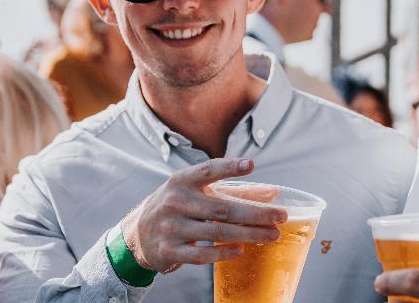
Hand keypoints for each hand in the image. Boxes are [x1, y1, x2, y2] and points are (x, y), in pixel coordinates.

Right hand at [119, 158, 286, 271]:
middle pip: (223, 208)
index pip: (208, 170)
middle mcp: (175, 202)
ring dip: (249, 234)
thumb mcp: (195, 192)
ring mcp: (171, 227)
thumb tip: (271, 193)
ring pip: (217, 232)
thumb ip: (232, 191)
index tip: (251, 165)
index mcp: (181, 181)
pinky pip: (202, 254)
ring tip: (272, 235)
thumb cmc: (176, 208)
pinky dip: (223, 252)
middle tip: (280, 216)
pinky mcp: (169, 250)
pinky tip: (241, 249)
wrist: (137, 234)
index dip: (229, 167)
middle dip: (256, 213)